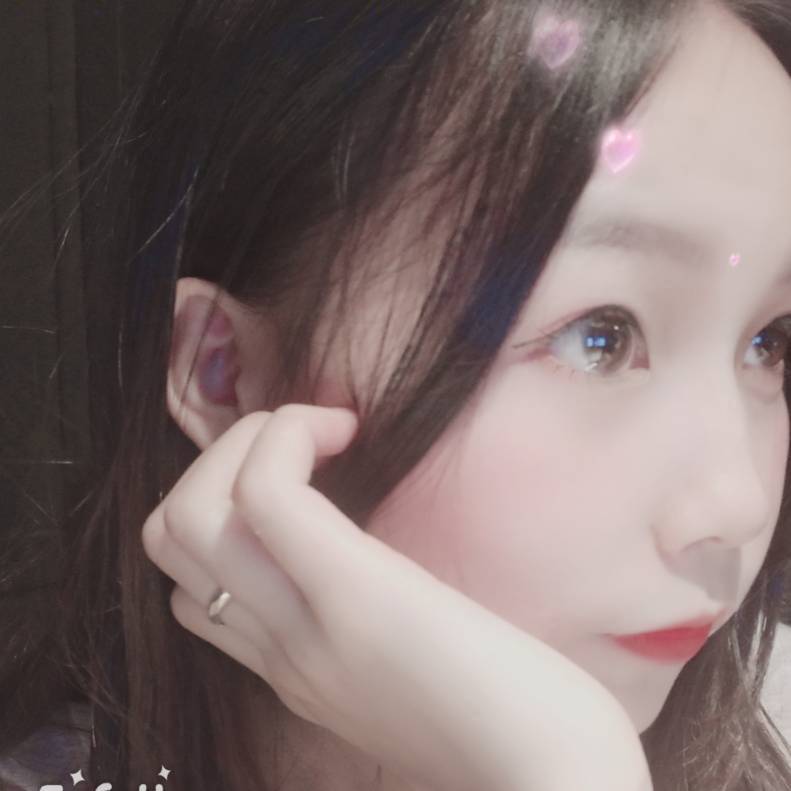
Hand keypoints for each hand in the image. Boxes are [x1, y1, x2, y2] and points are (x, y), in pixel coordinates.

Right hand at [142, 404, 650, 790]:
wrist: (556, 787)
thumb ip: (367, 633)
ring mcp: (304, 626)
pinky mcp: (354, 594)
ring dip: (244, 441)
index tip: (304, 483)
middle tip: (302, 445)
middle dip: (216, 463)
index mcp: (293, 668)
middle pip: (168, 538)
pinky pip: (266, 495)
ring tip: (321, 434)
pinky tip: (347, 431)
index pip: (191, 590)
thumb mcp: (412, 678)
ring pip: (189, 513)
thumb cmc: (511, 726)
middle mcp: (278, 650)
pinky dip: (285, 437)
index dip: (224, 513)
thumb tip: (362, 565)